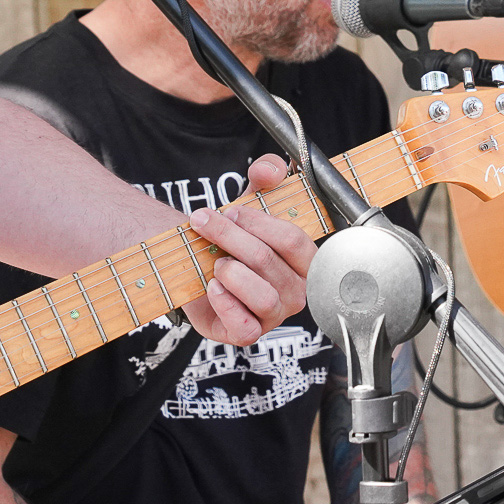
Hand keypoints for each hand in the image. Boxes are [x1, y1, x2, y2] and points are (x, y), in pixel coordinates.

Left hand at [179, 154, 313, 345]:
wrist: (198, 266)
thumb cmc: (233, 239)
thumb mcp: (251, 201)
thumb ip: (266, 176)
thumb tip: (269, 169)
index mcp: (305, 261)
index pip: (293, 240)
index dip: (257, 222)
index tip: (230, 210)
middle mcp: (296, 291)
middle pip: (267, 261)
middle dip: (229, 236)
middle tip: (204, 223)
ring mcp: (274, 316)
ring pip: (262, 296)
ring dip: (230, 272)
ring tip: (216, 263)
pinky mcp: (248, 334)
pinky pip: (245, 326)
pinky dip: (225, 303)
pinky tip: (212, 287)